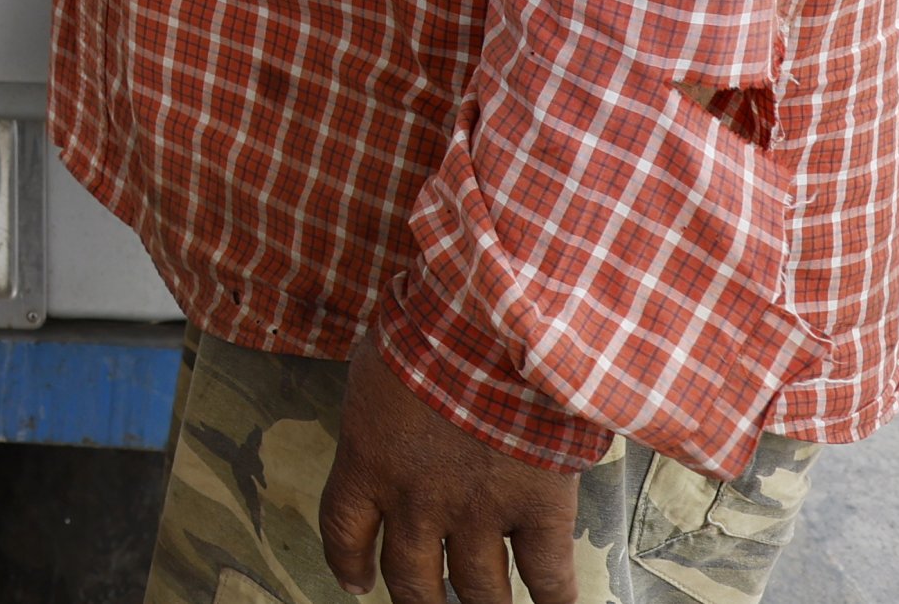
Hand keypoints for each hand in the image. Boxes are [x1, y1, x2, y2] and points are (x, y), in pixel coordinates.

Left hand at [317, 330, 582, 603]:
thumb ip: (381, 408)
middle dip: (418, 601)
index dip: (349, 564)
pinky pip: (548, 577)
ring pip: (479, 591)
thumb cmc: (427, 326)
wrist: (487, 322)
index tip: (357, 582)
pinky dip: (555, 601)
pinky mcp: (538, 510)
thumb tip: (389, 410)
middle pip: (410, 580)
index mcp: (368, 462)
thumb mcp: (376, 365)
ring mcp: (479, 513)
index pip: (343, 532)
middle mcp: (416, 503)